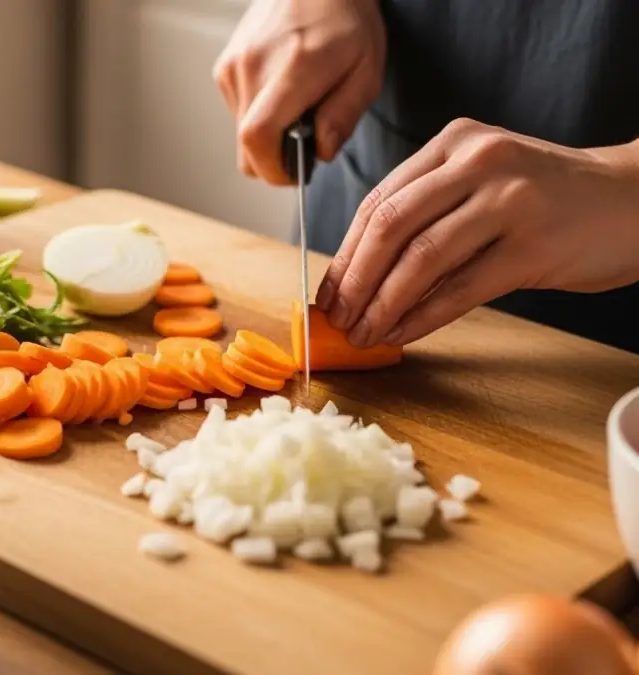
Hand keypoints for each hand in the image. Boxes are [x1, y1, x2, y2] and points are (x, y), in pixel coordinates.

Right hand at [211, 0, 385, 184]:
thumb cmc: (346, 21)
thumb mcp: (367, 71)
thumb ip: (344, 116)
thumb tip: (319, 152)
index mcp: (293, 69)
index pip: (259, 136)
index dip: (272, 168)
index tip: (293, 174)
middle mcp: (253, 67)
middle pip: (247, 145)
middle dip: (274, 157)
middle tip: (304, 140)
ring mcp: (233, 67)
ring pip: (241, 132)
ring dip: (268, 133)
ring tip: (296, 106)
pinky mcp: (224, 67)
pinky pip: (238, 111)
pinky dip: (258, 114)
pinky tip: (280, 91)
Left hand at [315, 118, 638, 347]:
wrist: (636, 199)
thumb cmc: (549, 198)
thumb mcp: (485, 180)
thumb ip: (429, 210)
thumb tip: (361, 273)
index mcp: (455, 142)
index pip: (380, 200)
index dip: (346, 252)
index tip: (327, 291)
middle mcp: (478, 163)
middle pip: (390, 227)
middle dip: (355, 281)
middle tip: (336, 318)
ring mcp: (508, 202)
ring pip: (420, 260)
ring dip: (383, 305)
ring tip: (364, 333)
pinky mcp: (533, 246)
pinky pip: (460, 289)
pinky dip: (422, 317)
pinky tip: (401, 334)